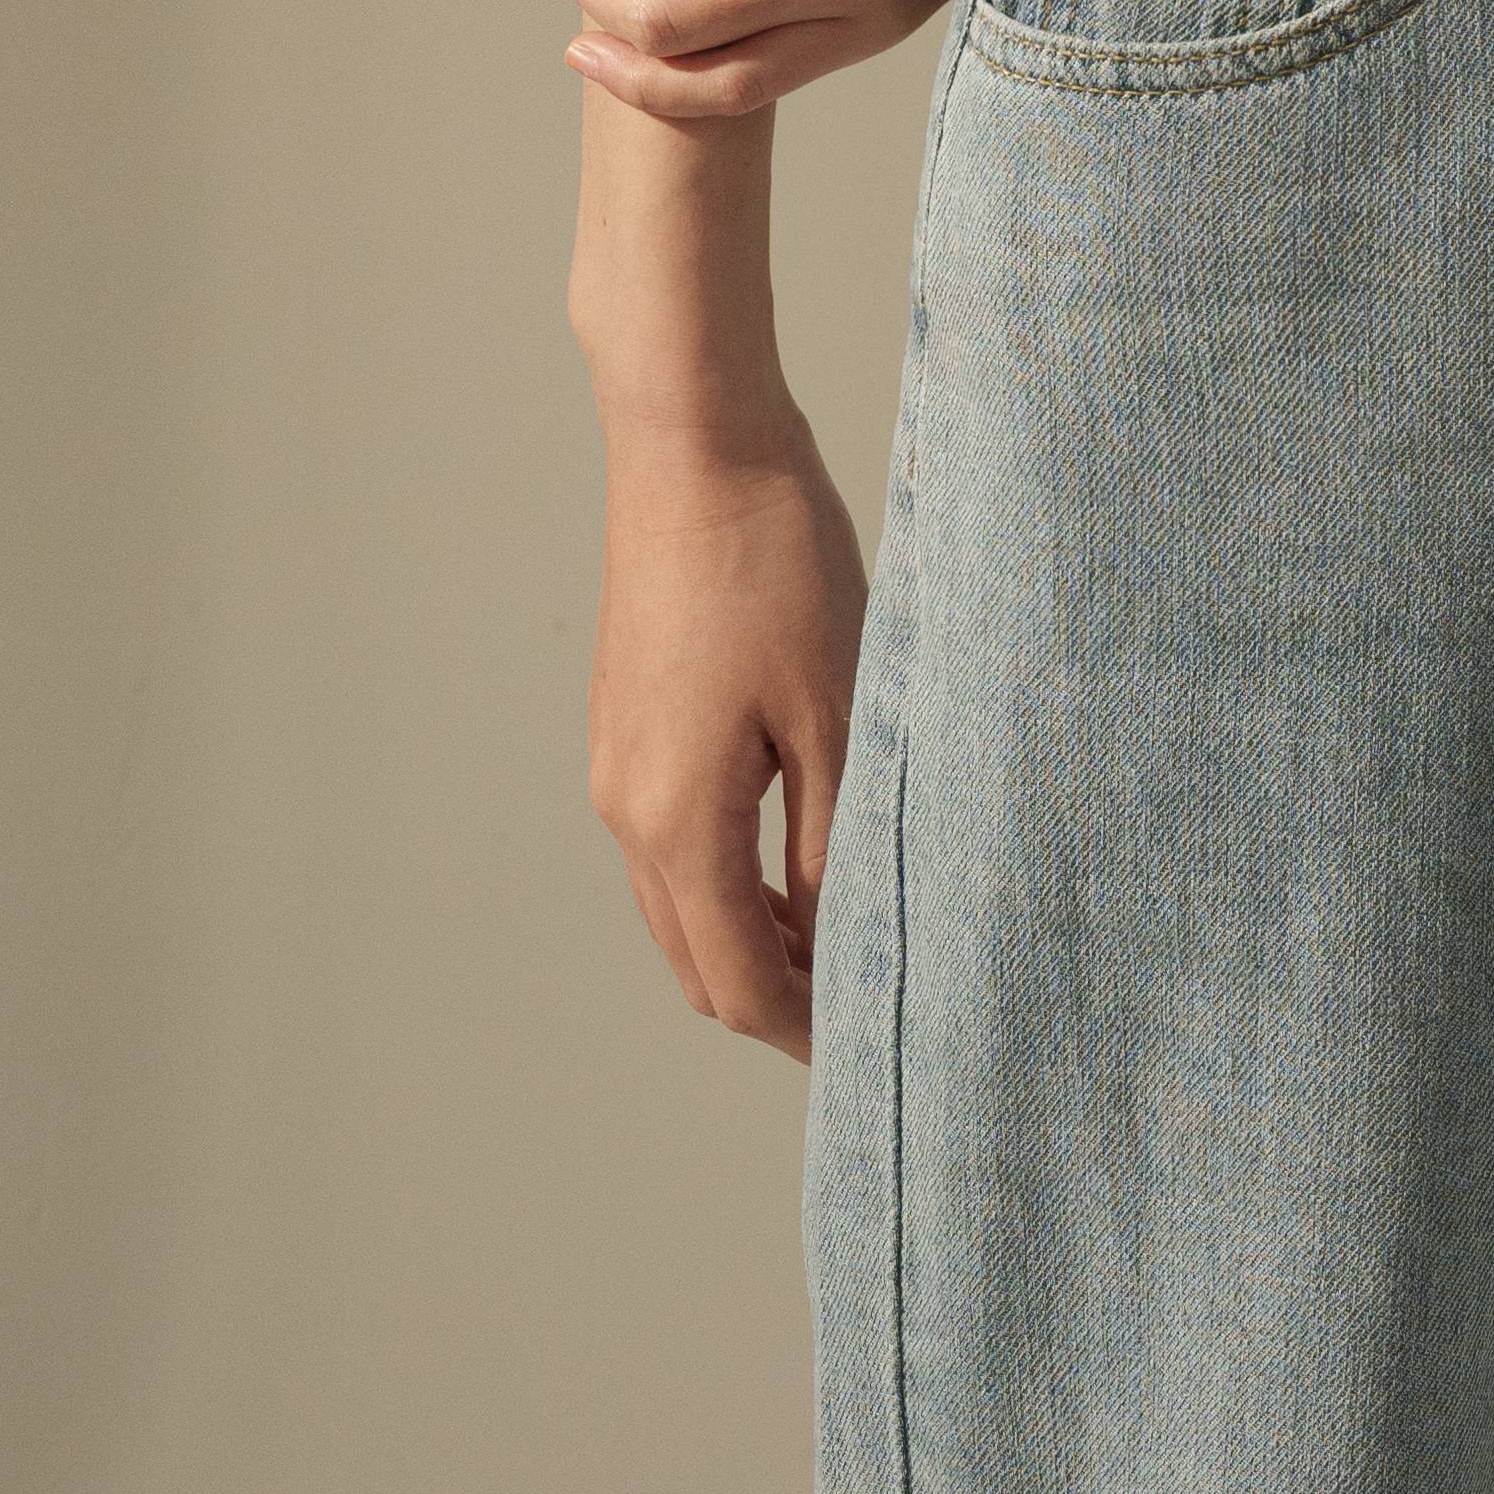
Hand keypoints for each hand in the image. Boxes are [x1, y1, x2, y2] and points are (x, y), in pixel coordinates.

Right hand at [587, 408, 868, 1051]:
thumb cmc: (776, 563)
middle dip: (778, 997)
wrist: (695, 445)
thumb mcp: (838, 712)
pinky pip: (668, 845)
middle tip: (871, 1003)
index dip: (807, 1030)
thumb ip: (835, 845)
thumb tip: (841, 943)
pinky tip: (797, 854)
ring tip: (844, 935)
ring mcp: (615, 766)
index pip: (739, 980)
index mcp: (676, 820)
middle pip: (697, 961)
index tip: (878, 1047)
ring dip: (751, 938)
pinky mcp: (625, 726)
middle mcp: (626, 808)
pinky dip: (727, 880)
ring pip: (679, 906)